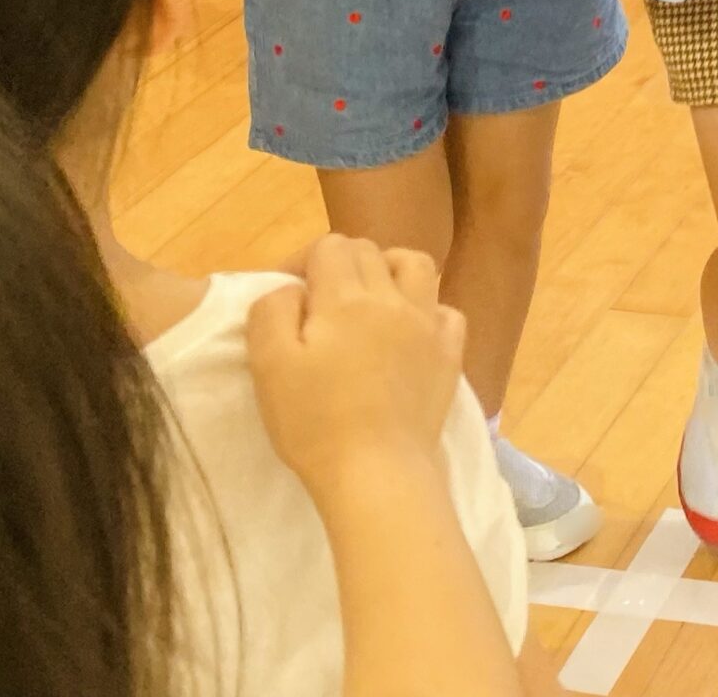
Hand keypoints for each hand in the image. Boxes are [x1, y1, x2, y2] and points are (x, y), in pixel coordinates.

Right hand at [246, 235, 464, 501]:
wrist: (377, 470)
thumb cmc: (314, 422)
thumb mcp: (268, 365)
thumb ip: (272, 312)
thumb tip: (292, 288)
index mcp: (345, 298)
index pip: (329, 247)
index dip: (303, 260)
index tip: (289, 293)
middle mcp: (393, 298)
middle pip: (369, 251)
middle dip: (340, 263)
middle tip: (320, 300)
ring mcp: (428, 324)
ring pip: (416, 266)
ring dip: (389, 269)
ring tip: (369, 297)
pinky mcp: (450, 353)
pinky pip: (446, 309)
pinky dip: (427, 308)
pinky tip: (409, 331)